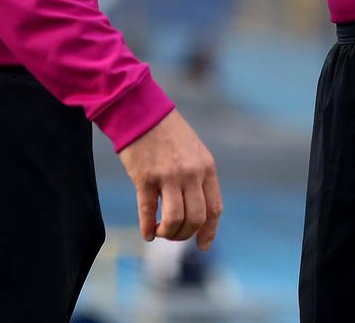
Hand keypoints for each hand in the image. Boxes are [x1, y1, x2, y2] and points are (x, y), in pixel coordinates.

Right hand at [117, 110, 222, 247]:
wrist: (141, 109)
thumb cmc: (166, 132)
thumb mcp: (192, 151)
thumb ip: (197, 176)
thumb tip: (197, 208)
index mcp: (206, 167)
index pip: (214, 208)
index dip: (209, 231)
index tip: (203, 245)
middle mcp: (191, 173)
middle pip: (196, 218)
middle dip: (184, 234)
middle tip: (173, 233)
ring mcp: (168, 176)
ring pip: (175, 219)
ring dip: (168, 232)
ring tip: (160, 231)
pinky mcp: (144, 177)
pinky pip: (148, 212)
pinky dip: (148, 228)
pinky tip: (147, 233)